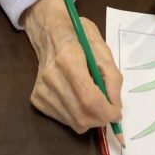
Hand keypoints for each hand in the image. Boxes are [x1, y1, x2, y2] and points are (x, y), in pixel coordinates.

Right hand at [22, 0, 122, 133]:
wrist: (49, 32)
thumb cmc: (79, 36)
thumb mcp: (102, 49)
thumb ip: (112, 78)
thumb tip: (116, 107)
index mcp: (69, 60)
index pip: (89, 98)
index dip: (107, 111)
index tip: (118, 112)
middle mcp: (51, 78)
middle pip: (81, 116)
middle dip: (101, 118)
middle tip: (109, 110)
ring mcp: (41, 90)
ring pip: (74, 122)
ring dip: (90, 118)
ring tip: (94, 100)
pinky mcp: (36, 99)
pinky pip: (64, 120)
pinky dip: (77, 115)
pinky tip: (78, 98)